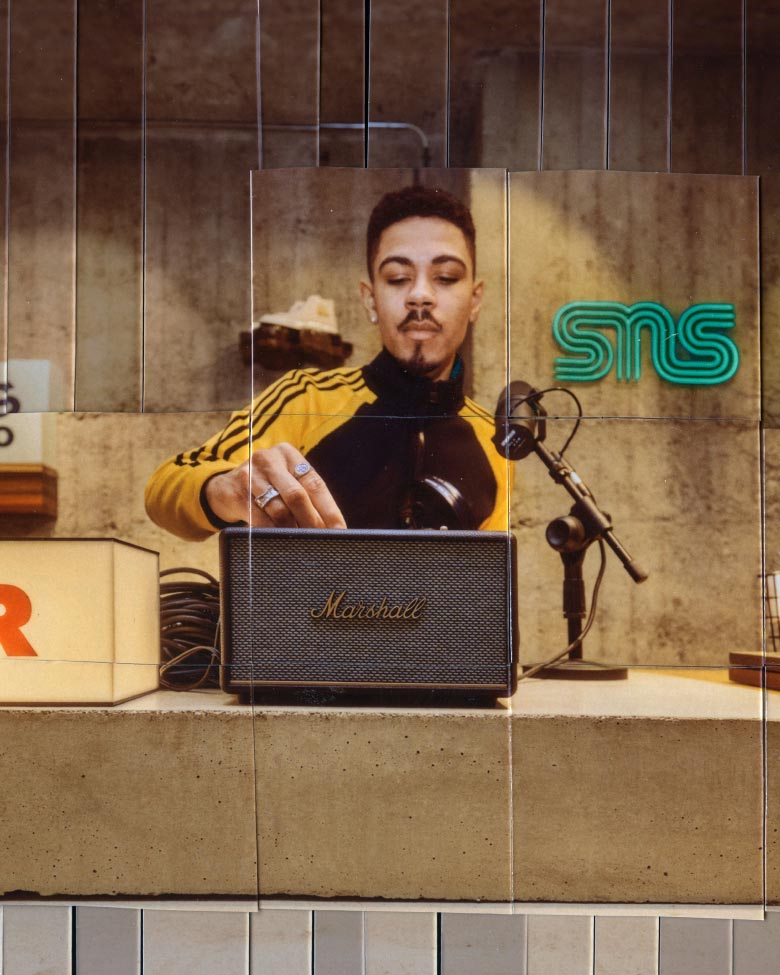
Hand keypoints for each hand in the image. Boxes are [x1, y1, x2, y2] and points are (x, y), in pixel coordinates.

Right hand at [204, 443, 345, 528]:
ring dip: (293, 530)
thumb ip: (306, 497)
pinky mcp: (236, 494)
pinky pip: (259, 520)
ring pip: (278, 510)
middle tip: (321, 540)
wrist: (224, 488)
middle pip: (297, 495)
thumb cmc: (265, 487)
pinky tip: (280, 540)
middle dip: (312, 522)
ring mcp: (250, 475)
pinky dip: (273, 533)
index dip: (329, 509)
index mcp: (288, 454)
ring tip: (302, 543)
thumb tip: (332, 528)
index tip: (339, 530)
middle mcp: (269, 460)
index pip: (315, 484)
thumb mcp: (285, 482)